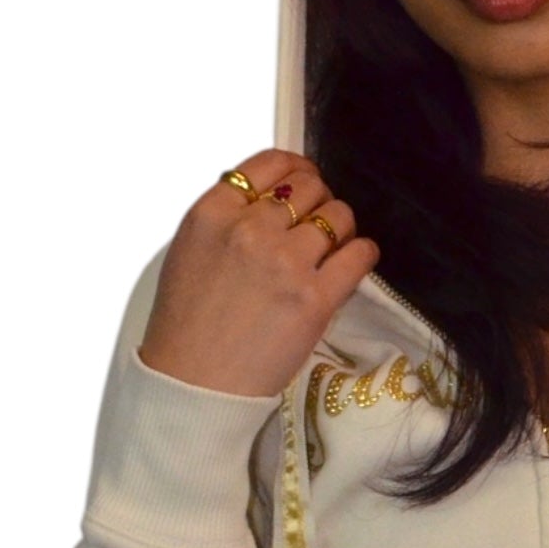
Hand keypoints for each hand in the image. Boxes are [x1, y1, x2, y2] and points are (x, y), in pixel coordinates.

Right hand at [138, 151, 379, 396]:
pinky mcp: (315, 298)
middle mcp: (250, 229)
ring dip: (340, 230)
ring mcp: (285, 263)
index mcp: (212, 213)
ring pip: (338, 216)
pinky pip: (359, 254)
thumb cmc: (186, 325)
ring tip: (330, 250)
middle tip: (316, 225)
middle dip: (318, 201)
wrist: (192, 384)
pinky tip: (353, 263)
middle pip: (309, 187)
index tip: (307, 179)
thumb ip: (227, 218)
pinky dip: (362, 254)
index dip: (297, 167)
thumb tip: (271, 199)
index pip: (271, 163)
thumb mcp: (190, 252)